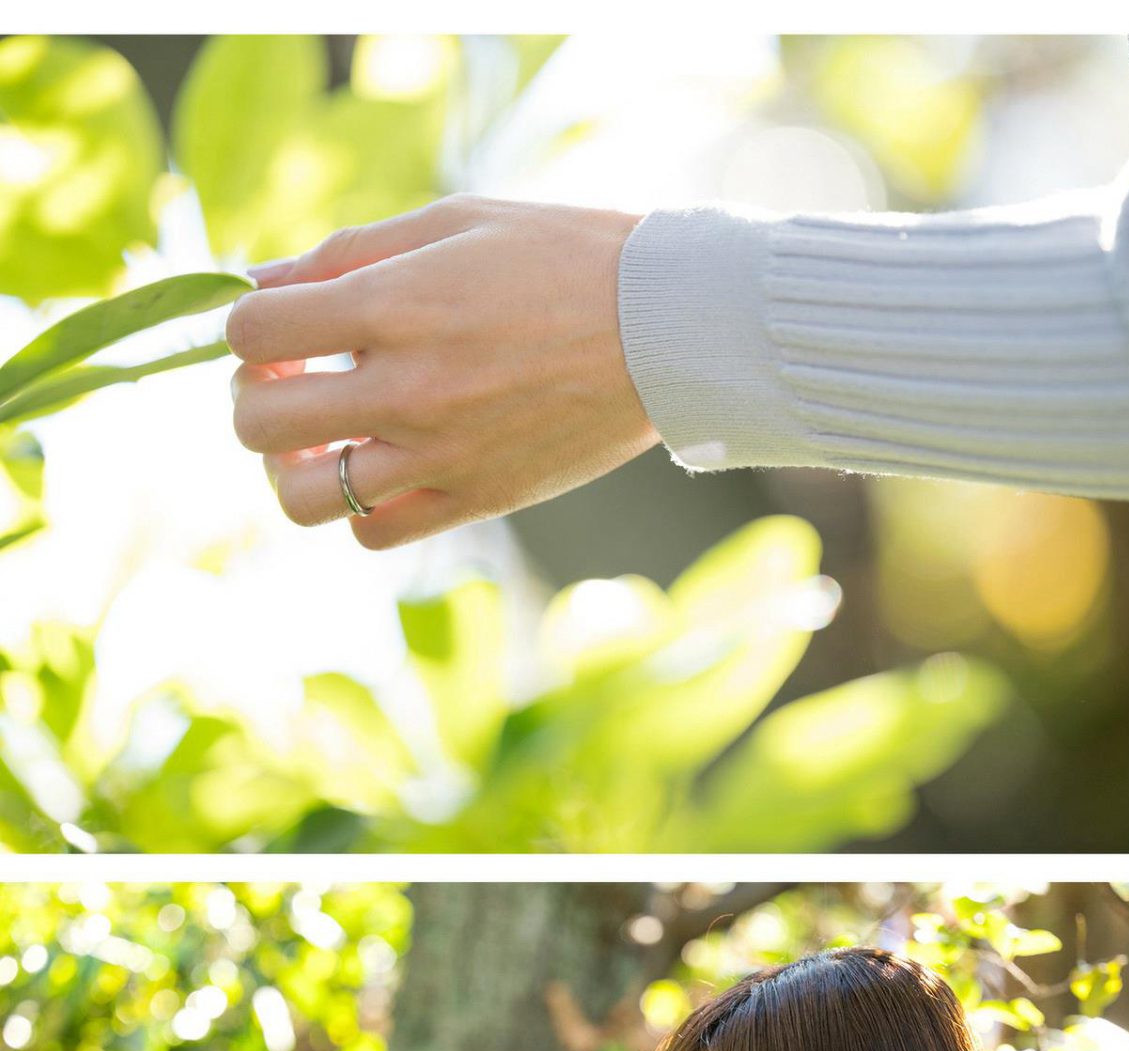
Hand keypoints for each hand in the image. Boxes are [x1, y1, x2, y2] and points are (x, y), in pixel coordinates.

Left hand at [225, 194, 659, 547]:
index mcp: (394, 304)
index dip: (245, 326)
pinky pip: (376, 533)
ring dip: (292, 470)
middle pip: (259, 423)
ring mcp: (439, 455)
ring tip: (318, 442)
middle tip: (287, 380)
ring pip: (305, 498)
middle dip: (254, 396)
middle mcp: (407, 388)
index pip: (253, 329)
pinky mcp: (476, 499)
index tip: (277, 325)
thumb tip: (261, 284)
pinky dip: (359, 509)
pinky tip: (378, 471)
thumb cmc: (563, 258)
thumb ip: (349, 252)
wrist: (665, 328)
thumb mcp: (454, 222)